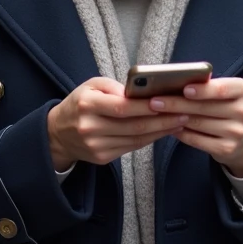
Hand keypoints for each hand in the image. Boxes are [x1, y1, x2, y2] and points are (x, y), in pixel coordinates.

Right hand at [47, 77, 189, 170]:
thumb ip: (115, 87)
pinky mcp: (102, 158)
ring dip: (160, 132)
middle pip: (133, 126)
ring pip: (136, 139)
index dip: (146, 106)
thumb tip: (141, 94)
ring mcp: (96, 146)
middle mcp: (90, 127)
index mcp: (87, 105)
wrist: (58, 133)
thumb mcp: (91, 86)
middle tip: (184, 113)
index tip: (168, 101)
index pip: (122, 107)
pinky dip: (149, 139)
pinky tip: (162, 132)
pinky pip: (131, 148)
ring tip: (179, 122)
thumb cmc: (80, 103)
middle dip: (162, 120)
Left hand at [148, 77, 242, 176]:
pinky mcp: (227, 149)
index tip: (184, 89)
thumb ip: (205, 85)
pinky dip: (181, 133)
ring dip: (174, 118)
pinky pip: (197, 140)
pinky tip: (169, 127)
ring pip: (198, 124)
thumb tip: (173, 83)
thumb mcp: (223, 92)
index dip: (203, 90)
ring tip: (157, 113)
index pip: (222, 89)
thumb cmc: (223, 105)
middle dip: (176, 104)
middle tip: (154, 101)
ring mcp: (237, 132)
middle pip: (204, 107)